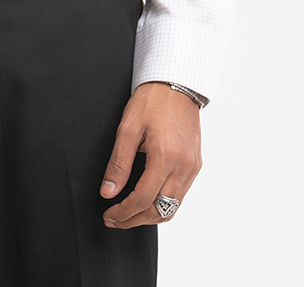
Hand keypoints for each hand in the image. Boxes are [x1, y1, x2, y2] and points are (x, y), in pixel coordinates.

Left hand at [99, 81, 201, 227]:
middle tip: (115, 219)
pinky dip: (164, 204)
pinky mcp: (195, 164)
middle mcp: (183, 167)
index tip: (109, 214)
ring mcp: (192, 167)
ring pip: (173, 207)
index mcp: (165, 157)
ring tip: (129, 214)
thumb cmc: (151, 101)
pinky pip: (180, 195)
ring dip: (150, 216)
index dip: (124, 212)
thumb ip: (118, 164)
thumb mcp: (127, 128)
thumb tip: (108, 192)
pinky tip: (148, 200)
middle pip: (160, 210)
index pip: (143, 200)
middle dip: (135, 220)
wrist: (175, 84)